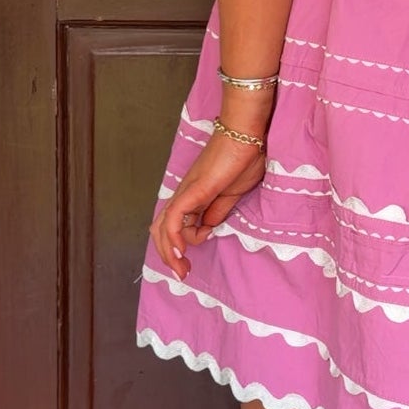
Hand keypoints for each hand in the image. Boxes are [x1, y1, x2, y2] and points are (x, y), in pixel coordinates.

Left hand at [150, 128, 265, 281]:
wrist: (247, 135)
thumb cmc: (244, 159)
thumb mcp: (233, 194)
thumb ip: (218, 211)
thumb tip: (207, 228)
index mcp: (194, 196)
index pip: (176, 225)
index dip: (185, 243)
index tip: (202, 246)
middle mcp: (184, 195)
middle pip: (161, 229)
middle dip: (169, 255)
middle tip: (182, 273)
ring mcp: (187, 192)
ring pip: (163, 226)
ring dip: (169, 252)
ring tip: (181, 270)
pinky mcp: (194, 190)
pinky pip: (174, 217)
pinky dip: (173, 237)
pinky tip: (181, 251)